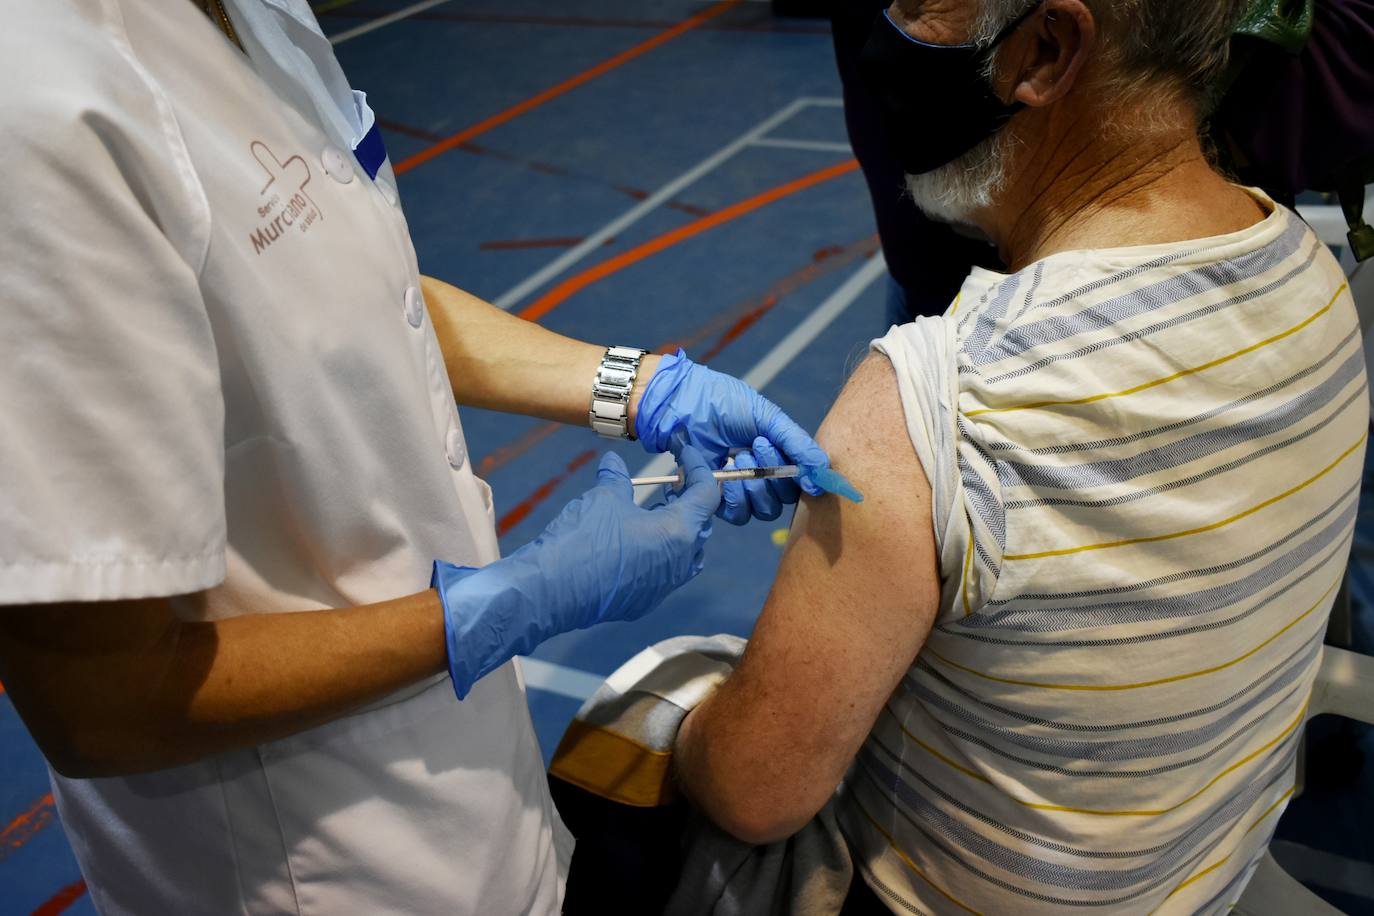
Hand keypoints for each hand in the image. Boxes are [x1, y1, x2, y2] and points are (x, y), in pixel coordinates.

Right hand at [434, 444, 719, 698]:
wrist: (552, 589)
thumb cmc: (584, 537)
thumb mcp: (604, 497)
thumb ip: (618, 478)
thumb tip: (614, 462)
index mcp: (679, 531)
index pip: (706, 493)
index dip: (696, 466)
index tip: (683, 450)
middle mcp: (681, 562)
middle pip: (700, 523)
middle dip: (689, 498)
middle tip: (671, 479)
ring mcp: (664, 586)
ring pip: (686, 552)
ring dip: (677, 527)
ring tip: (657, 508)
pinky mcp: (645, 601)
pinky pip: (663, 572)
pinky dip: (658, 551)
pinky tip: (636, 540)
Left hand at [634, 351, 830, 525]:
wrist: (680, 405)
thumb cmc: (721, 402)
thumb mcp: (765, 416)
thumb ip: (795, 441)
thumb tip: (823, 468)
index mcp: (778, 453)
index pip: (803, 480)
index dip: (805, 480)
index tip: (800, 471)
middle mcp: (763, 475)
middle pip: (786, 499)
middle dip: (775, 475)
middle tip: (756, 445)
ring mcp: (741, 489)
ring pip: (765, 511)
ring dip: (755, 486)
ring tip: (738, 456)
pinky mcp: (717, 499)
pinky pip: (738, 515)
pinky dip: (735, 497)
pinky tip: (725, 474)